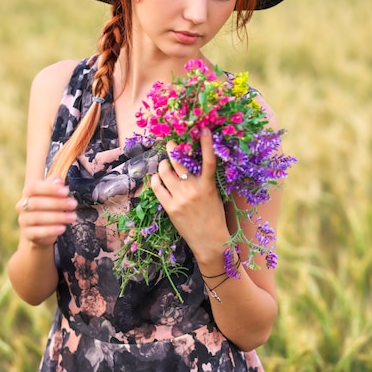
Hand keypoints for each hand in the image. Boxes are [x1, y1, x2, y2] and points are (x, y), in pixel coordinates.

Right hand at [16, 175, 76, 247]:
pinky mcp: (27, 234)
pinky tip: (63, 228)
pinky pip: (37, 232)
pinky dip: (51, 230)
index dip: (50, 189)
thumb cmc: (50, 207)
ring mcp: (23, 220)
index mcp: (28, 193)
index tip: (66, 191)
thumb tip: (58, 181)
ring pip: (37, 217)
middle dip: (57, 203)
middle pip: (36, 203)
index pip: (34, 187)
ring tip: (73, 217)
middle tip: (74, 204)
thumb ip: (56, 185)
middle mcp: (22, 206)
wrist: (42, 231)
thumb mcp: (54, 194)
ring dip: (57, 217)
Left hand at [150, 129, 227, 260]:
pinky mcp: (169, 207)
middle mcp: (193, 189)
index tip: (203, 129)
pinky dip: (156, 179)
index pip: (208, 160)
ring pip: (164, 171)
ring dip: (163, 165)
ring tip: (165, 166)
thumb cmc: (215, 217)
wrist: (210, 242)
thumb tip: (194, 163)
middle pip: (178, 161)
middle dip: (173, 149)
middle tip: (171, 144)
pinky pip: (157, 186)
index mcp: (208, 186)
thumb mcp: (215, 195)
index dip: (206, 143)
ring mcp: (180, 198)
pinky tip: (159, 179)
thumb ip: (205, 179)